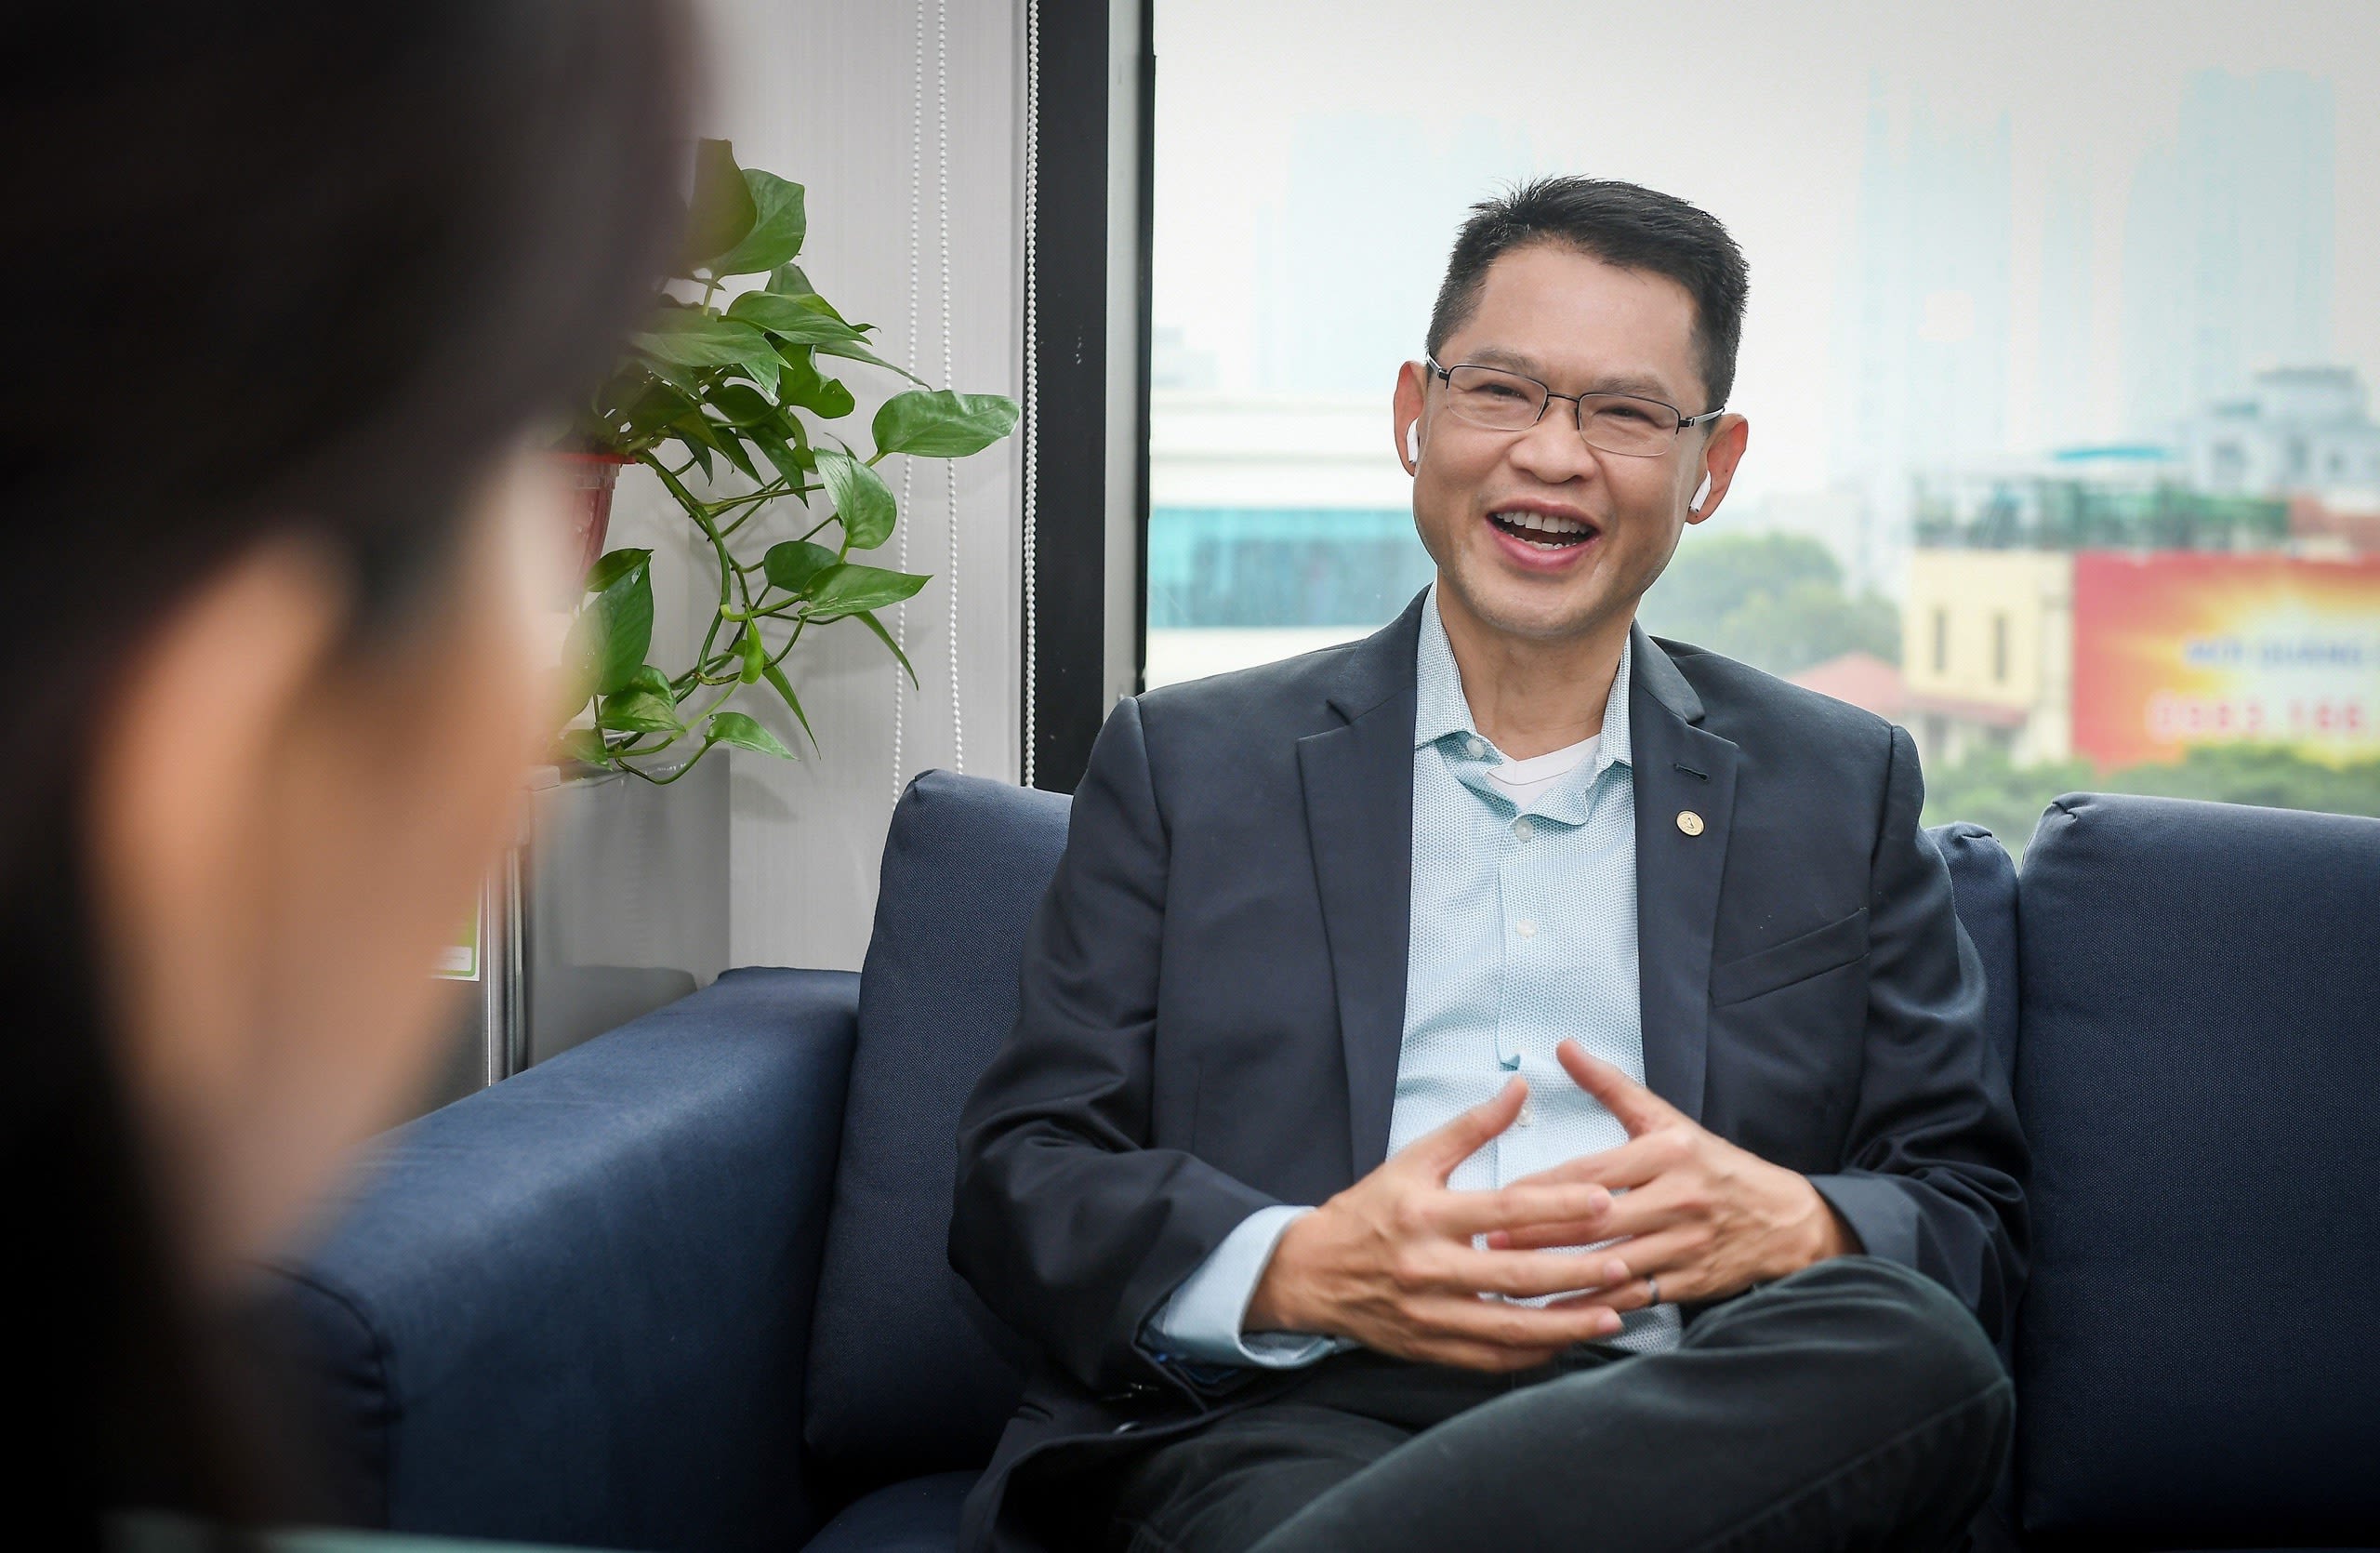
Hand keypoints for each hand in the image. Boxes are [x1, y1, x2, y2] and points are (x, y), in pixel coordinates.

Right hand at [1245, 1077, 1640, 1371]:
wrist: (1310, 1273)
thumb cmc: (1369, 1210)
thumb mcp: (1412, 1160)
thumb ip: (1471, 1128)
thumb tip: (1520, 1088)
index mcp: (1426, 1214)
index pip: (1504, 1210)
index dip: (1557, 1206)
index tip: (1605, 1198)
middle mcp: (1428, 1267)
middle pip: (1516, 1275)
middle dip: (1577, 1271)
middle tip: (1627, 1262)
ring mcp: (1430, 1314)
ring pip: (1510, 1327)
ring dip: (1567, 1323)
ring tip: (1614, 1315)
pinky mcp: (1431, 1348)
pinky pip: (1492, 1358)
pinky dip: (1534, 1353)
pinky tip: (1569, 1341)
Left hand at [1482, 1042, 1856, 1308]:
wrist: (1783, 1219)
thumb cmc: (1712, 1165)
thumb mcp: (1666, 1119)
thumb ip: (1610, 1085)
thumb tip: (1563, 1045)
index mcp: (1668, 1153)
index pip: (1592, 1172)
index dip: (1543, 1186)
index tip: (1499, 1197)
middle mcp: (1678, 1199)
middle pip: (1596, 1220)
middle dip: (1539, 1233)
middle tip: (1488, 1241)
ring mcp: (1686, 1244)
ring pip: (1610, 1264)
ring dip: (1558, 1275)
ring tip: (1509, 1279)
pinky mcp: (1691, 1282)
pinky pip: (1633, 1297)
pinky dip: (1594, 1306)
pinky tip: (1557, 1314)